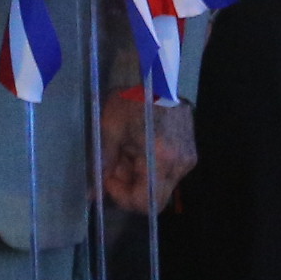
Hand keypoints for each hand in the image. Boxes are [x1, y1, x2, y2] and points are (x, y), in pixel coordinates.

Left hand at [99, 87, 198, 214]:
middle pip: (153, 198)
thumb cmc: (131, 99)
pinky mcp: (189, 154)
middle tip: (113, 163)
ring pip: (159, 186)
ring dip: (138, 176)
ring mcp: (188, 160)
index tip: (108, 178)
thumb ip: (101, 164)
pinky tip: (137, 147)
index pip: (145, 203)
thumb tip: (90, 194)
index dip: (122, 197)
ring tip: (124, 150)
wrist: (158, 76)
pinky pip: (167, 173)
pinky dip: (148, 167)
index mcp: (161, 159)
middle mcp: (180, 165)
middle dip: (129, 186)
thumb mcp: (109, 130)